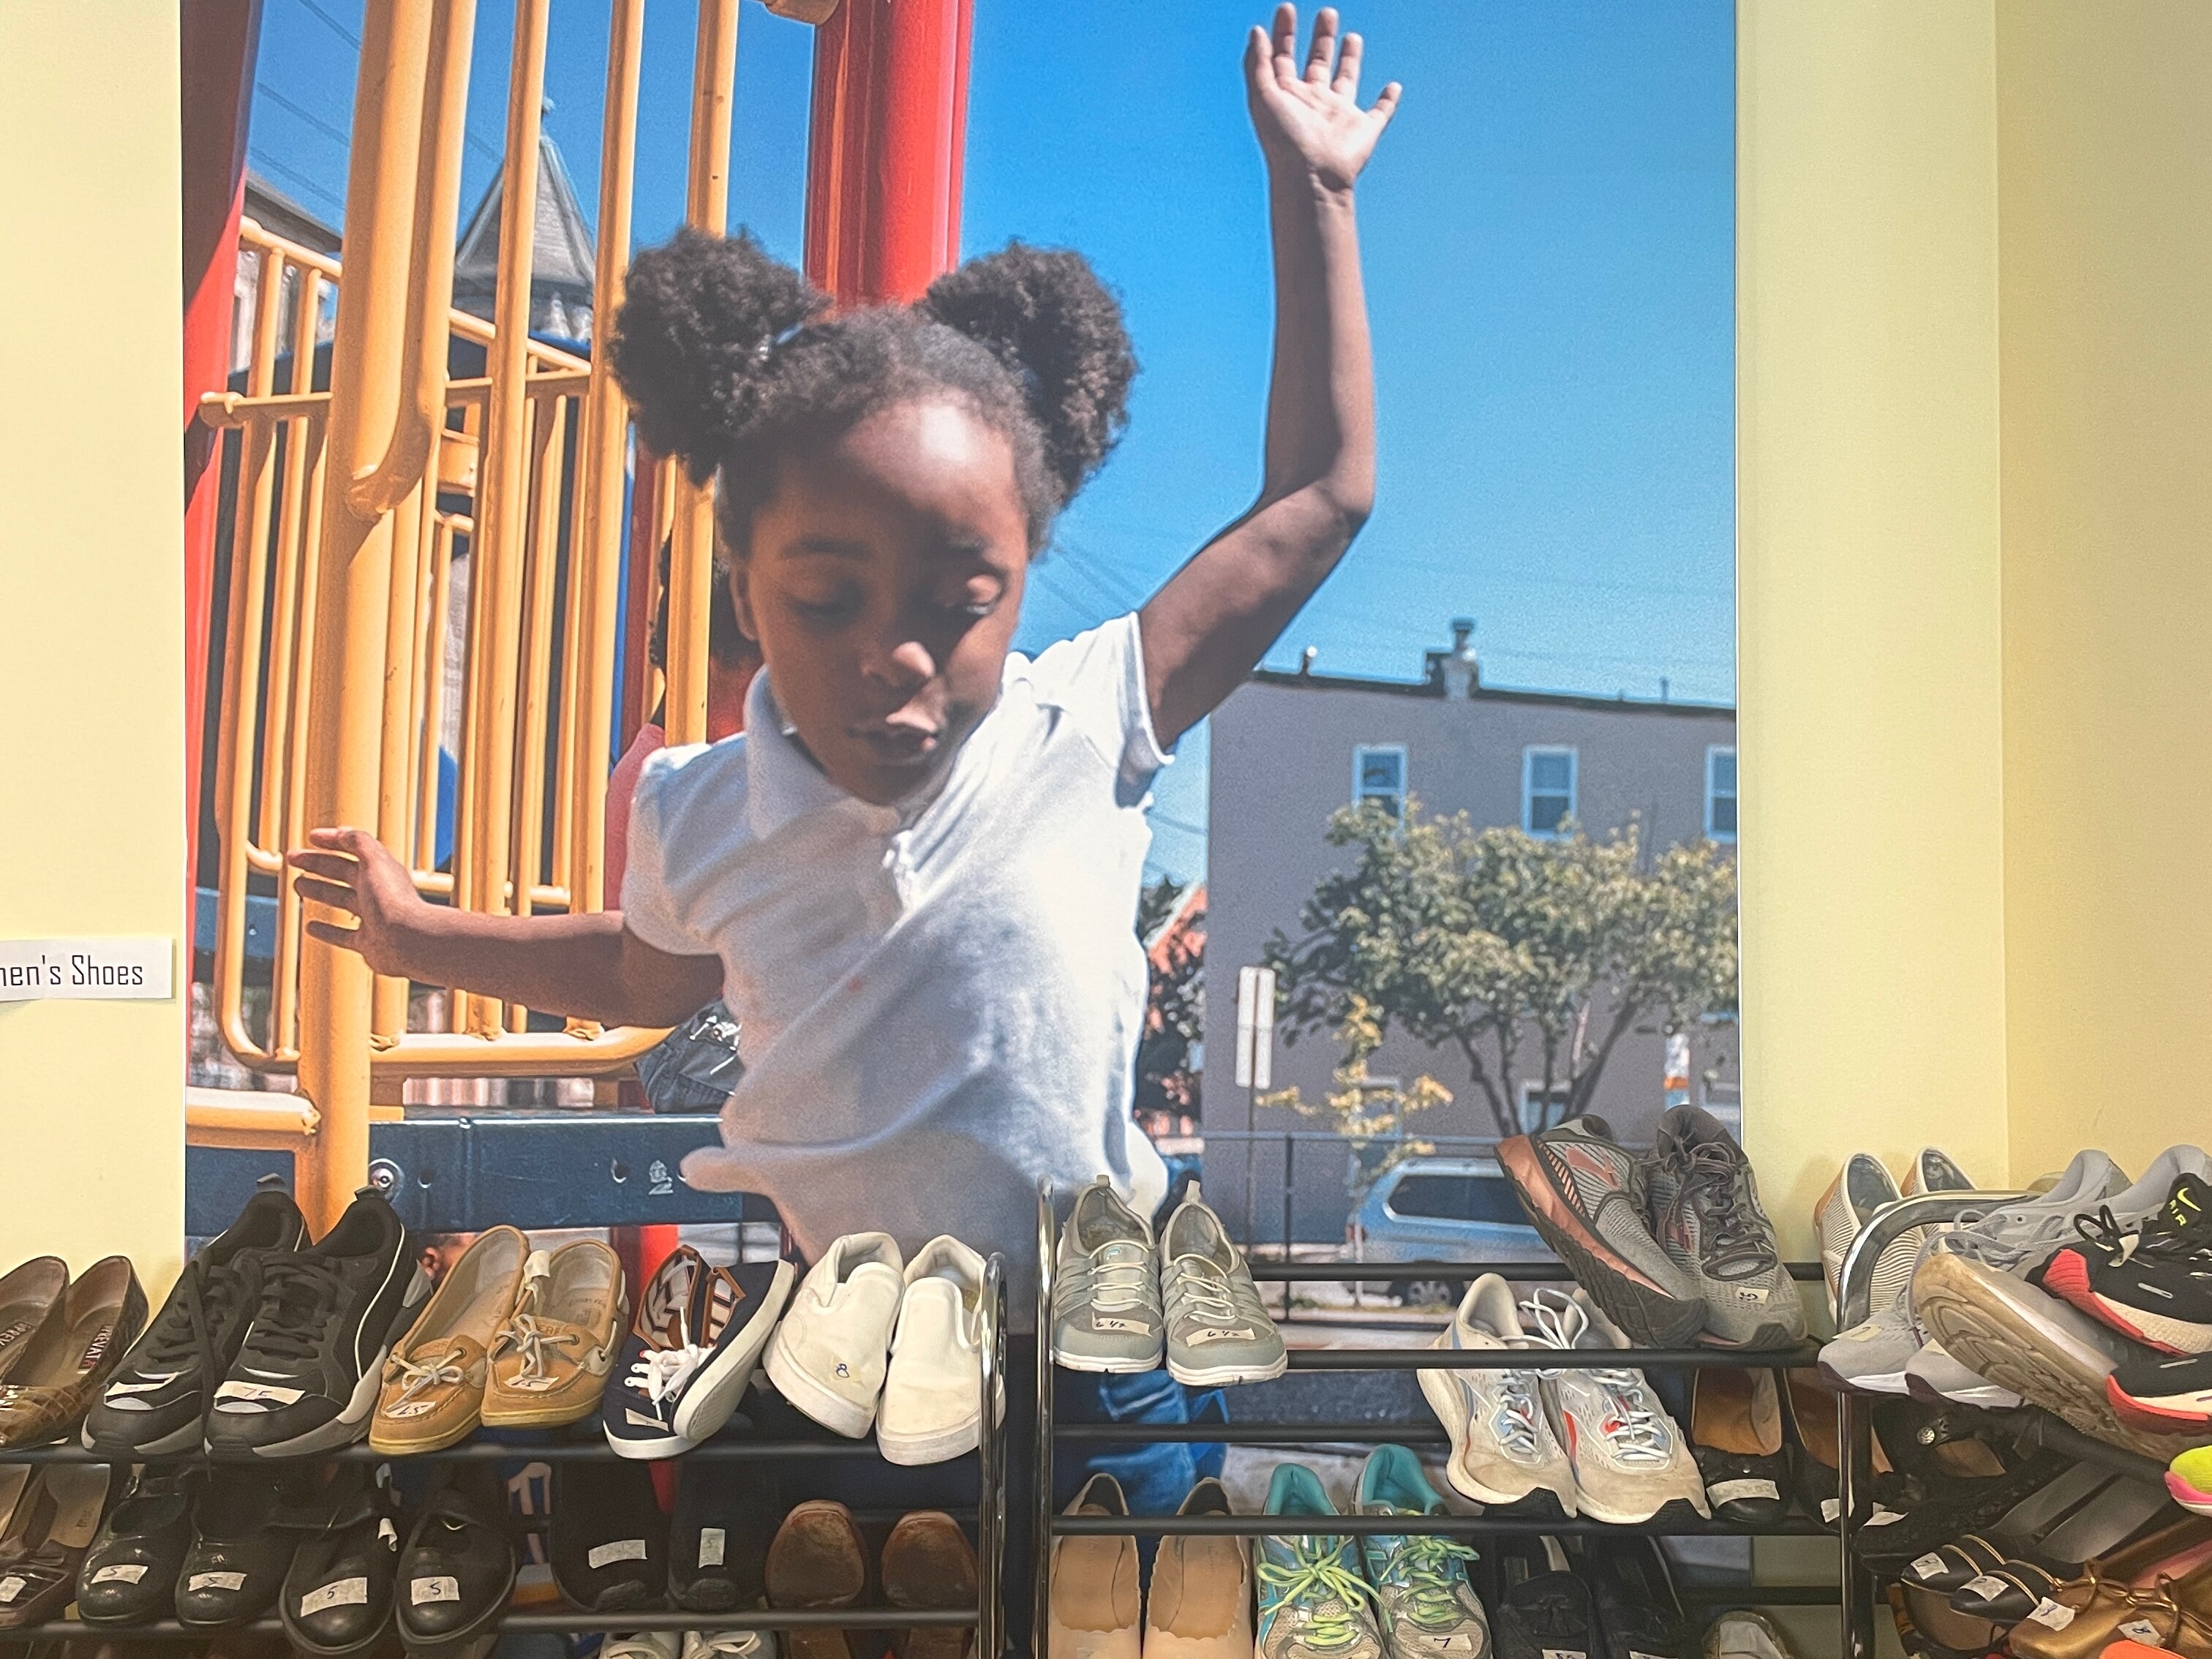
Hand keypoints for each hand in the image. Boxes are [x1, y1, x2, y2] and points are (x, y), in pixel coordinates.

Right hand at [287, 827, 432, 977]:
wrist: (408, 941)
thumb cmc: (392, 901)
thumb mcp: (374, 862)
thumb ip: (359, 842)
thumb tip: (342, 831)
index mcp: (381, 870)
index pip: (354, 849)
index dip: (333, 841)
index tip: (311, 837)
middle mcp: (378, 892)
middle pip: (343, 873)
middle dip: (316, 864)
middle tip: (293, 858)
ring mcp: (373, 918)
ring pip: (341, 900)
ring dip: (319, 891)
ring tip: (298, 884)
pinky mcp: (368, 942)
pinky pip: (343, 935)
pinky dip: (326, 930)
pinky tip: (311, 926)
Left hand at [1245, 5, 1400, 193]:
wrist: (1312, 178)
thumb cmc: (1284, 141)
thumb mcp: (1263, 97)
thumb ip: (1258, 63)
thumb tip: (1257, 31)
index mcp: (1287, 96)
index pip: (1283, 57)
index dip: (1283, 32)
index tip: (1287, 7)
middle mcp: (1313, 103)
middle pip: (1317, 63)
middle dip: (1321, 38)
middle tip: (1327, 12)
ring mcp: (1339, 116)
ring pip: (1346, 80)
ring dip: (1349, 59)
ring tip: (1352, 37)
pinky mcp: (1365, 130)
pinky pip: (1380, 112)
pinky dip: (1388, 100)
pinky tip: (1394, 87)